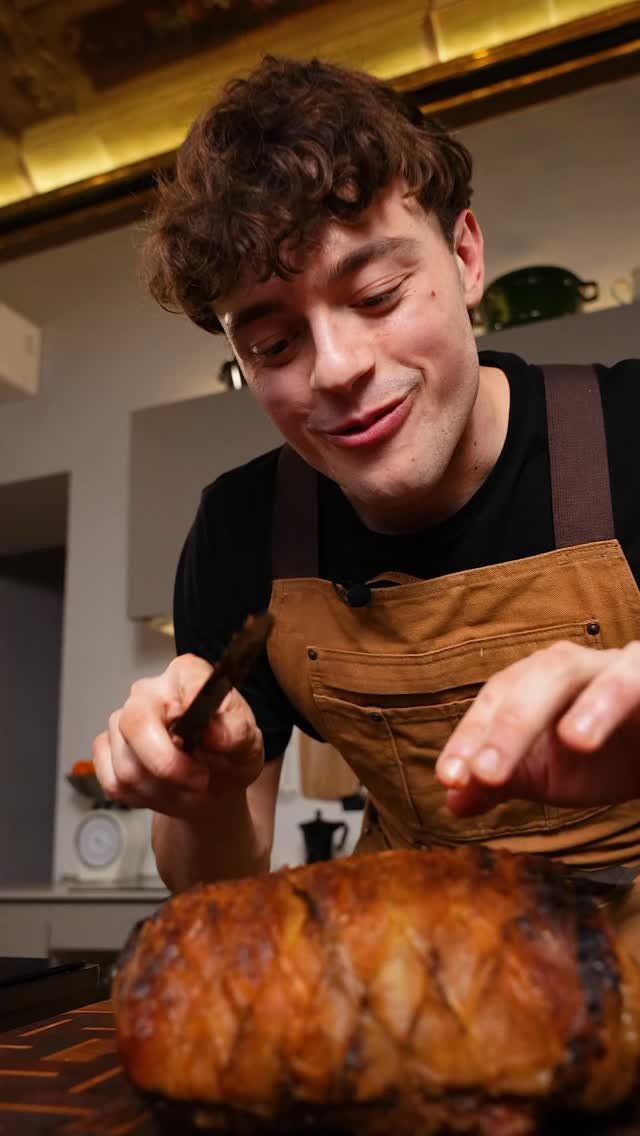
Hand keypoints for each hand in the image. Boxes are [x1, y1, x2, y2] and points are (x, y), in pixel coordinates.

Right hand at [92, 654, 264, 816]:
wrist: (211, 784)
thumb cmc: (229, 755)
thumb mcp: (250, 744)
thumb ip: (237, 732)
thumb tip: (213, 732)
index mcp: (188, 675)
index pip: (183, 679)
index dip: (190, 712)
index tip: (208, 742)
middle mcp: (148, 691)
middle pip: (136, 723)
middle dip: (169, 766)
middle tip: (199, 781)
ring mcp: (121, 719)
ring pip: (127, 765)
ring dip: (162, 790)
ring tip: (187, 788)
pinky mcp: (106, 748)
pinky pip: (113, 782)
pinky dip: (141, 797)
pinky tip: (161, 790)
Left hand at [436, 641, 639, 815]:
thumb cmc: (604, 757)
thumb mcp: (548, 775)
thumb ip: (502, 781)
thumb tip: (454, 801)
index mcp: (538, 682)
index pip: (497, 697)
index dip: (470, 735)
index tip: (449, 778)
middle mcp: (576, 667)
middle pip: (538, 679)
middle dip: (509, 726)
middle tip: (486, 774)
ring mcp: (620, 668)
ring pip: (598, 674)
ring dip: (587, 706)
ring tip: (573, 743)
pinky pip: (639, 678)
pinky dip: (620, 696)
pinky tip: (600, 733)